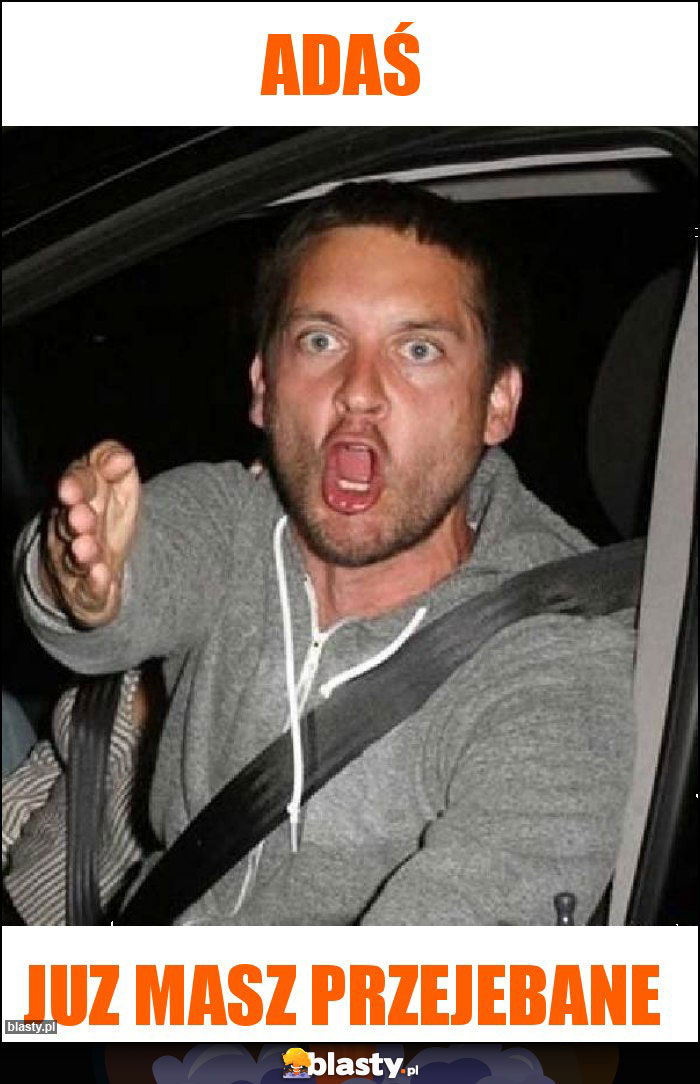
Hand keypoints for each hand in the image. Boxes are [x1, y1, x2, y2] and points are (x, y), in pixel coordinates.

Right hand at [41, 440, 139, 626]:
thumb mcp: (116, 483)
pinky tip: (103, 577)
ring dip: (81, 553)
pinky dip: (94, 584)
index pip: (74, 485)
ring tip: (86, 548)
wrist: (95, 564)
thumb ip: (112, 462)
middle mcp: (69, 528)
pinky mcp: (86, 589)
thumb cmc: (106, 515)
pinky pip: (88, 588)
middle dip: (74, 519)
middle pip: (67, 522)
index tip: (72, 489)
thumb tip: (123, 457)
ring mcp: (75, 560)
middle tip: (81, 517)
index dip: (73, 486)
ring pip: (73, 557)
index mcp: (77, 497)